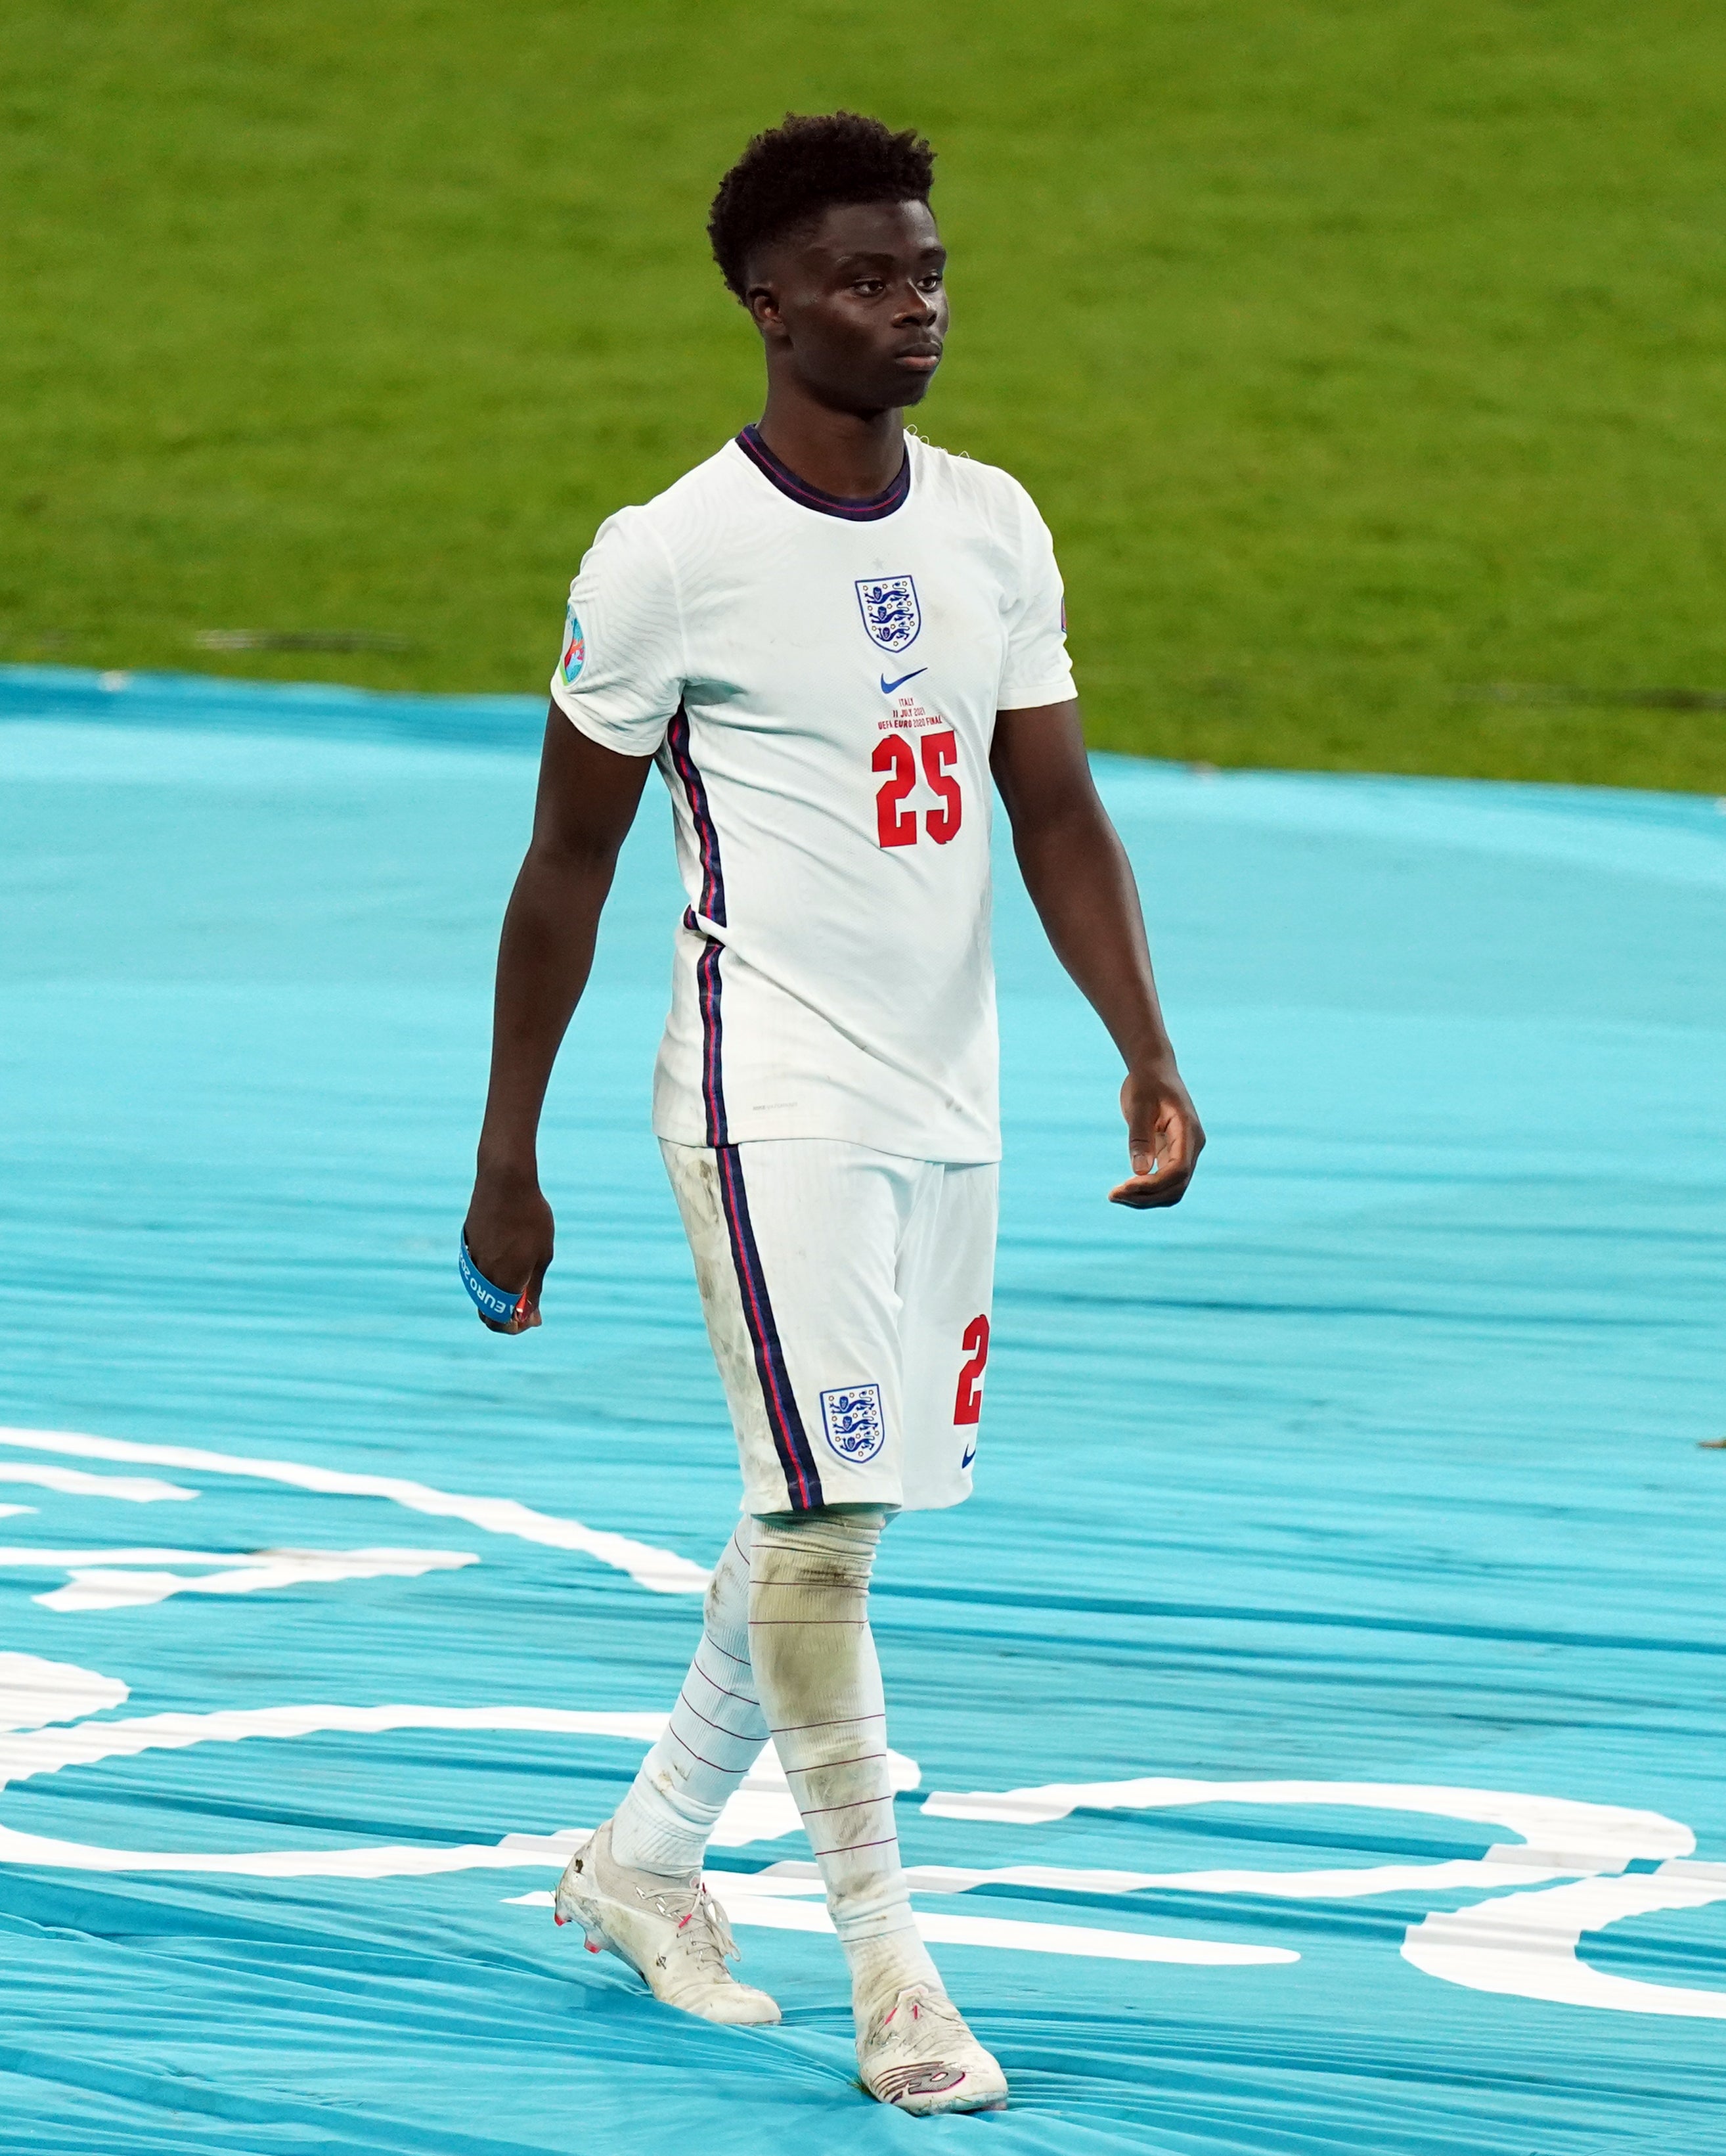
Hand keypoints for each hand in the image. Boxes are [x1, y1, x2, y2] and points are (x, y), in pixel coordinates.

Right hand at [462, 1166, 553, 1332]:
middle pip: (486, 1312)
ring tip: (522, 1279)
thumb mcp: (543, 1255)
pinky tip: (509, 1259)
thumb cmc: (531, 1218)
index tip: (529, 1322)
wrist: (505, 1181)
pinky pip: (476, 1271)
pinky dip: (491, 1276)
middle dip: (505, 1316)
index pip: (499, 1322)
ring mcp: (472, 1260)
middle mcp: (484, 1276)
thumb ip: (534, 1288)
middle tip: (526, 1307)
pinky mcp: (467, 1245)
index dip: (514, 1328)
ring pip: (481, 1292)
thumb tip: (532, 1317)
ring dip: (498, 1295)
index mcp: (505, 1282)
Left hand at [1108, 1064, 1204, 1208]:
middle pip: (1177, 1186)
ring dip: (1146, 1198)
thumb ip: (1140, 1137)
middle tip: (1113, 1195)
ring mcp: (1185, 1152)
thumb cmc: (1146, 1083)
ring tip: (1115, 1195)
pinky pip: (1164, 1181)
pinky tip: (1124, 1189)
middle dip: (1147, 1197)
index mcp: (1188, 1131)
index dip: (1153, 1184)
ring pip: (1172, 1189)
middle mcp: (1192, 1145)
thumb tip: (1139, 1171)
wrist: (1154, 1070)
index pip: (1178, 1170)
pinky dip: (1146, 1190)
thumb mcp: (1138, 1106)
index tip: (1123, 1187)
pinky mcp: (1173, 1155)